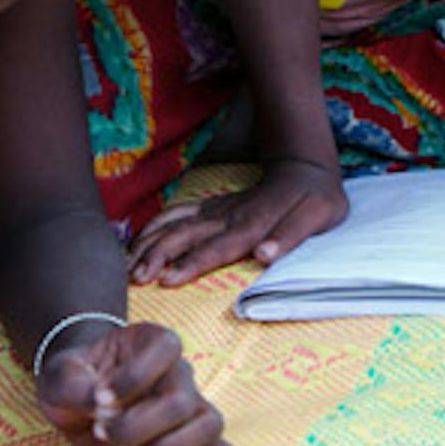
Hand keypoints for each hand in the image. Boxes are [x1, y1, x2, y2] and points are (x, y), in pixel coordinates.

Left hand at [34, 320, 235, 445]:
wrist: (81, 396)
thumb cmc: (76, 379)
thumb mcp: (60, 375)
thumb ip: (74, 385)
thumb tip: (99, 404)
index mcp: (151, 343)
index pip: (166, 349)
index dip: (135, 378)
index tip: (100, 398)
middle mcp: (179, 371)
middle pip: (181, 399)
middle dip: (138, 425)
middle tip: (103, 432)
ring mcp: (191, 405)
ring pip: (207, 426)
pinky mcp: (193, 438)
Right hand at [127, 157, 348, 284]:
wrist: (305, 166)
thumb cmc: (315, 199)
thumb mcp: (317, 216)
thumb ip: (291, 236)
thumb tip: (265, 255)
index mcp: (252, 224)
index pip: (218, 247)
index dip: (192, 263)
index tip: (167, 279)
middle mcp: (229, 216)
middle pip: (186, 235)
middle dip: (157, 256)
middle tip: (135, 278)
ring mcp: (217, 209)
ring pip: (175, 224)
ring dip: (150, 243)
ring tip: (127, 266)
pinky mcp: (212, 206)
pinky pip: (177, 212)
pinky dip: (155, 225)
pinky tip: (136, 240)